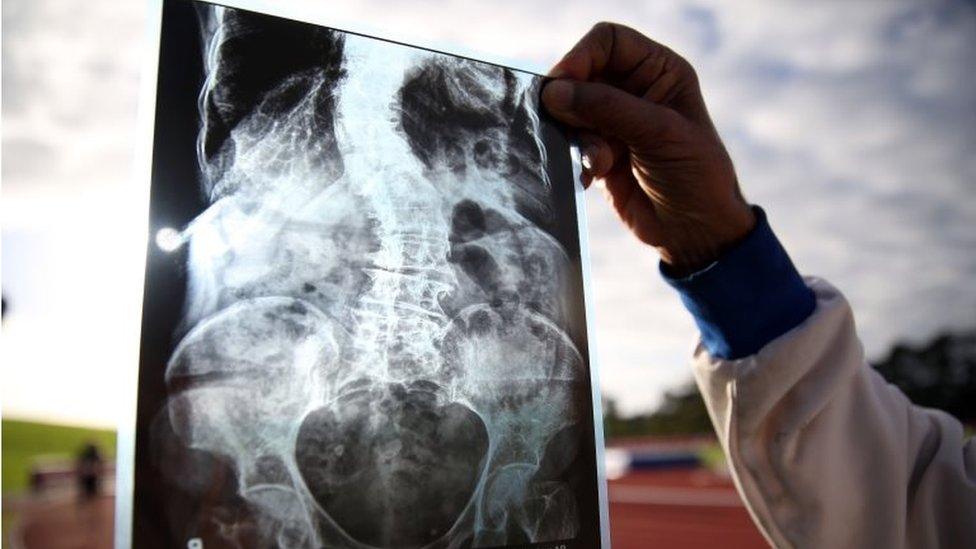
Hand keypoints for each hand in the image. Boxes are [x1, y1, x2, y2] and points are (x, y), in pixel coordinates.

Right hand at [542, 23, 754, 274]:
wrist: (696, 232)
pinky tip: (593, 177)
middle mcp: (633, 90)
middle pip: (581, 74)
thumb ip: (607, 107)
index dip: (581, 57)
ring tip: (601, 162)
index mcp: (658, 70)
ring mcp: (613, 122)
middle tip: (575, 129)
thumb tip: (554, 92)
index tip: (561, 85)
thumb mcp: (659, 134)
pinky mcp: (598, 152)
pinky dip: (573, 158)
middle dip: (574, 102)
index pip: (607, 41)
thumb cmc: (696, 176)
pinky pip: (569, 143)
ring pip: (570, 110)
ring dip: (577, 136)